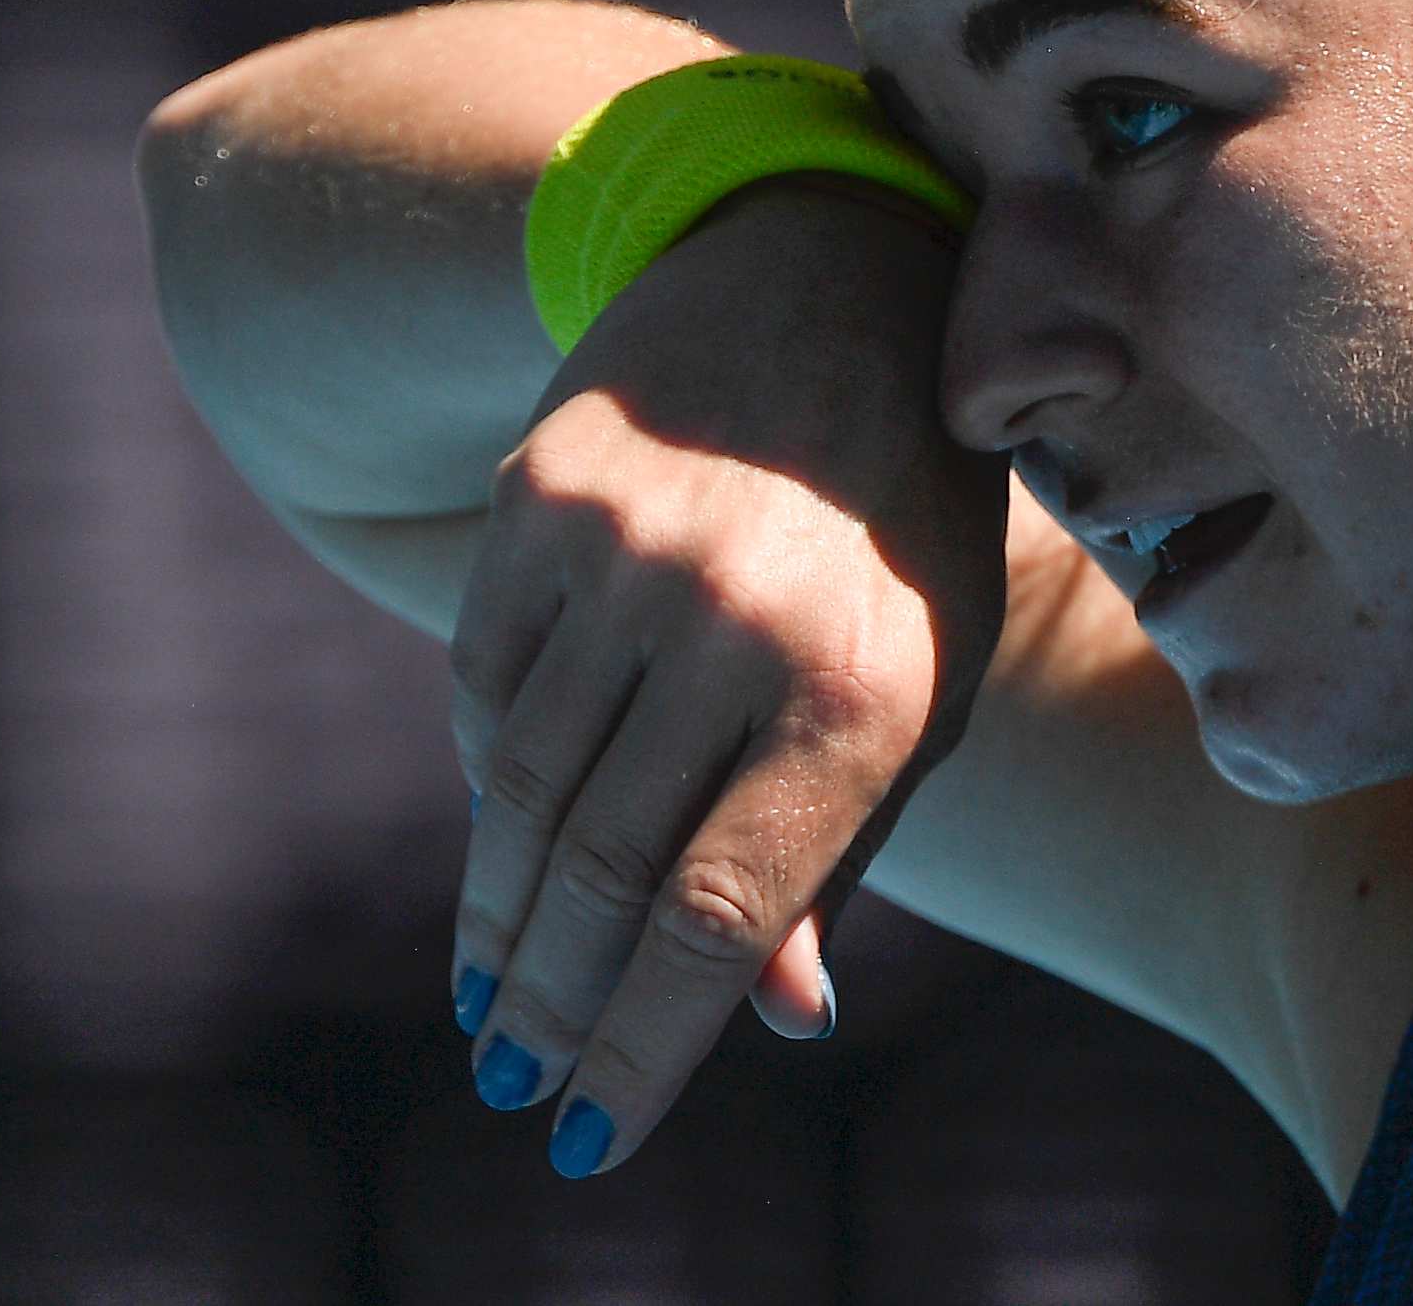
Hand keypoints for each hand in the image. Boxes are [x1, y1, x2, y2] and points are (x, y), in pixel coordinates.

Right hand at [446, 177, 1006, 1175]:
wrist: (838, 277)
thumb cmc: (914, 518)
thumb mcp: (930, 676)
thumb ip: (848, 845)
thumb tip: (783, 1017)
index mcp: (861, 685)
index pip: (719, 918)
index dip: (647, 1047)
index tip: (593, 1134)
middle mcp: (735, 620)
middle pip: (600, 872)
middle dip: (556, 1004)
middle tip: (521, 1083)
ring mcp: (624, 552)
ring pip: (522, 790)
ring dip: (500, 917)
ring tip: (491, 1001)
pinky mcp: (541, 497)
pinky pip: (482, 684)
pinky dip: (487, 784)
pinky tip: (500, 844)